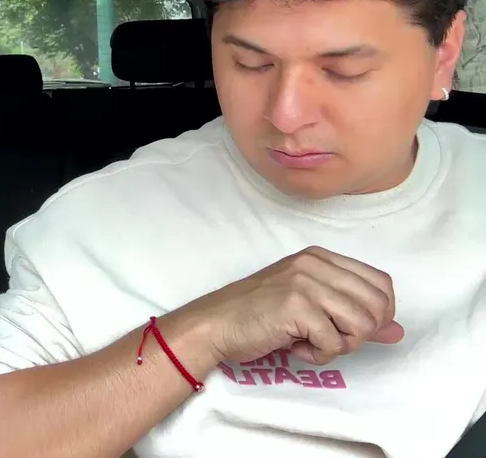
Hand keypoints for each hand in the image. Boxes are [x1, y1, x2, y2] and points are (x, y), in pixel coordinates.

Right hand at [171, 246, 403, 365]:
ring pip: (362, 325)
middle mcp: (315, 264)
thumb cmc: (258, 315)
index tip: (353, 329)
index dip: (379, 314)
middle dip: (360, 334)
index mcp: (320, 257)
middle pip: (377, 305)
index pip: (381, 283)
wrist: (215, 323)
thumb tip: (397, 331)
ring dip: (341, 345)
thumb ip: (354, 315)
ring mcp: (305, 283)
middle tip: (330, 340)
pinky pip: (334, 342)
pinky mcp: (296, 306)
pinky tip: (296, 347)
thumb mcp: (310, 307)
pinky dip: (319, 354)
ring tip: (313, 343)